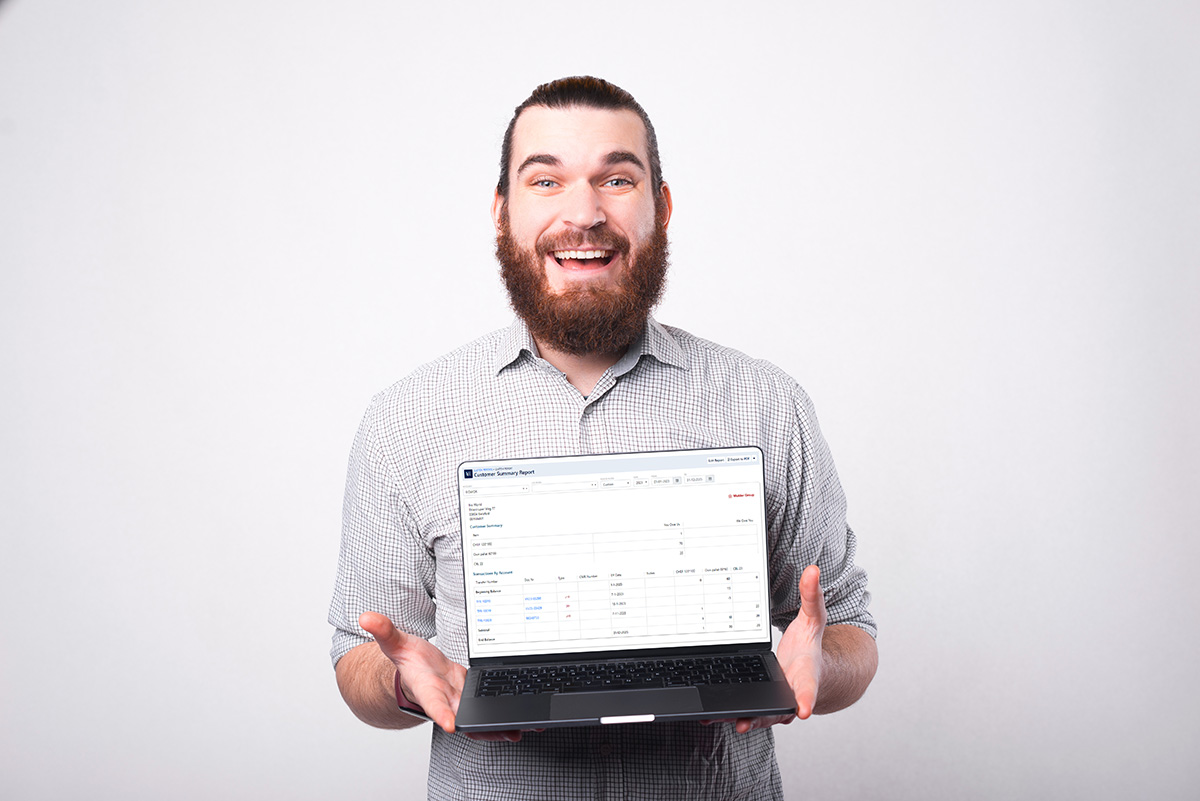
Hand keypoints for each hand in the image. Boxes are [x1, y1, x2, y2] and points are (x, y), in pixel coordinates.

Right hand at [358, 612, 531, 741]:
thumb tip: (366, 617)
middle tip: (504, 732)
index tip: (450, 724)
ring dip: (501, 726)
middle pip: (464, 719)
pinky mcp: (475, 699)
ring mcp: (461, 703)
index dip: (440, 713)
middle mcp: (445, 701)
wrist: (418, 671)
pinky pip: (491, 712)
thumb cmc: (409, 661)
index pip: (431, 703)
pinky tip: (528, 720)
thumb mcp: (395, 643)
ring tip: (525, 727)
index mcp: (426, 689)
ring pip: (481, 720)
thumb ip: (384, 631)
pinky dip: (507, 717)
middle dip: (482, 728)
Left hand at [720, 563, 825, 733]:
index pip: (809, 687)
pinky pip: (742, 711)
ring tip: (713, 718)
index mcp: (807, 674)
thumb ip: (812, 596)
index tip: (802, 709)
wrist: (808, 668)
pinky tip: (705, 714)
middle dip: (759, 717)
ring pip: (756, 716)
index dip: (806, 698)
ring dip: (735, 718)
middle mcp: (790, 695)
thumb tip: (813, 570)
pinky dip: (725, 714)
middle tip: (742, 723)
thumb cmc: (809, 646)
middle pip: (776, 710)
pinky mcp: (757, 705)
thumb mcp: (813, 619)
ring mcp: (773, 704)